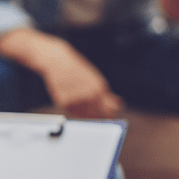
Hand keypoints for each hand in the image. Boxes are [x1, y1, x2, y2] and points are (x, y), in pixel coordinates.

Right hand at [0, 29, 122, 118]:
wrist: (58, 61)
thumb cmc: (78, 70)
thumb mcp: (96, 80)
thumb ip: (107, 96)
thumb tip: (120, 106)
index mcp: (99, 89)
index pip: (105, 113)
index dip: (104, 117)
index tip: (102, 117)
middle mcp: (88, 94)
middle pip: (93, 116)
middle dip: (91, 114)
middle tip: (85, 105)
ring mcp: (76, 98)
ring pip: (80, 114)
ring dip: (80, 110)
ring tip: (76, 96)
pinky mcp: (63, 100)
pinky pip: (69, 110)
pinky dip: (69, 105)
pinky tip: (68, 93)